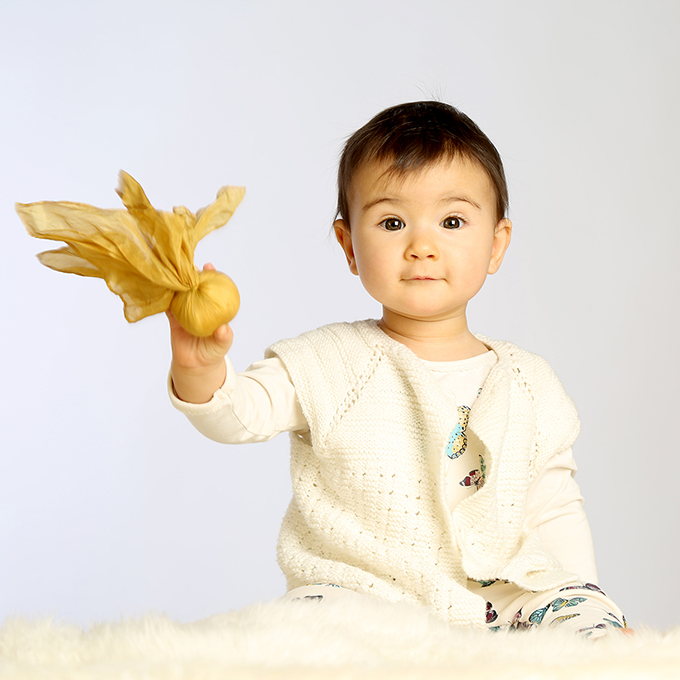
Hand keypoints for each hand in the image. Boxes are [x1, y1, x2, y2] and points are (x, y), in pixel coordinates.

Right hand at [168, 263, 232, 402]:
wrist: (196, 365)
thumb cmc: (212, 352)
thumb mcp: (221, 345)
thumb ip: (224, 337)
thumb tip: (224, 328)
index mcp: (212, 308)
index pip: (212, 288)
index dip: (212, 275)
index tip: (209, 266)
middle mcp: (198, 305)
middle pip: (194, 285)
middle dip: (191, 273)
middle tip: (189, 265)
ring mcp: (185, 310)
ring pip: (179, 293)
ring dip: (176, 283)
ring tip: (173, 273)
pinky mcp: (173, 319)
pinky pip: (167, 307)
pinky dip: (164, 299)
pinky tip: (161, 290)